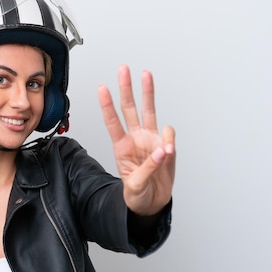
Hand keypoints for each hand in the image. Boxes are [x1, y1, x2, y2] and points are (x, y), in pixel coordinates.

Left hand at [98, 64, 175, 215]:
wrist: (153, 203)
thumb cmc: (138, 194)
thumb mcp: (136, 187)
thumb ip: (148, 168)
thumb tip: (163, 150)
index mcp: (122, 147)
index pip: (112, 122)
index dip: (107, 105)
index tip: (102, 88)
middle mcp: (135, 138)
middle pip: (130, 108)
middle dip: (126, 87)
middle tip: (123, 69)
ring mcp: (151, 140)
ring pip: (149, 110)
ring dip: (148, 91)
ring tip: (146, 75)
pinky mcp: (166, 145)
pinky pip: (169, 133)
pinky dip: (170, 138)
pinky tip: (167, 152)